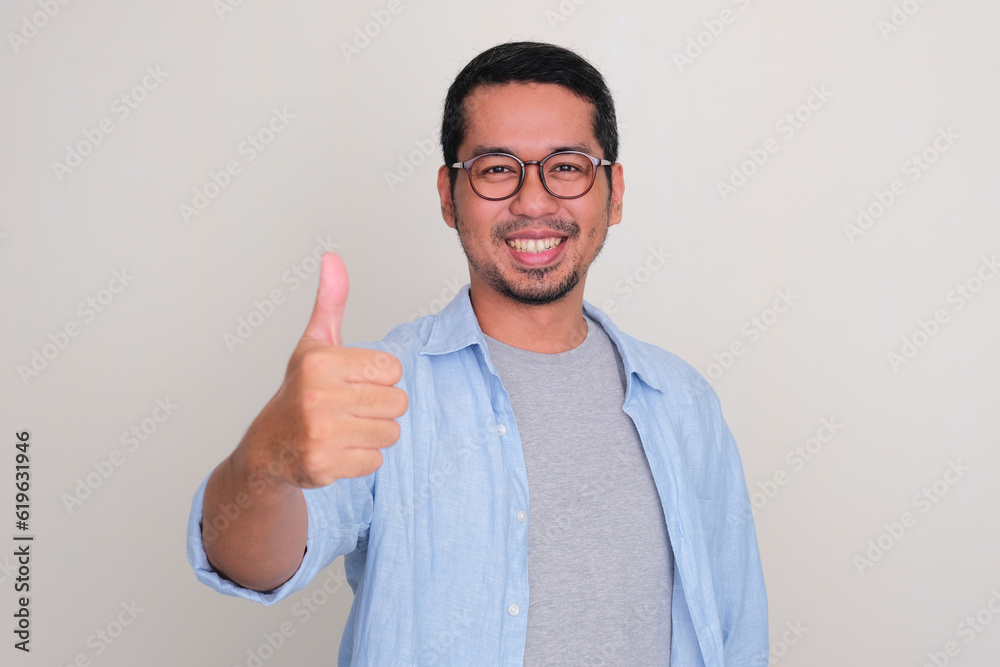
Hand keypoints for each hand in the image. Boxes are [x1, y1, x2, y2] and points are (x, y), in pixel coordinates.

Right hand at [246, 252, 407, 487]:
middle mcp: (318, 397)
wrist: (268, 447)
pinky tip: (338, 450)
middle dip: (380, 407)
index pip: (393, 370)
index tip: (353, 382)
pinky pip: (375, 461)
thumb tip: (332, 257)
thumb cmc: (299, 390)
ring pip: (390, 433)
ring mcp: (320, 434)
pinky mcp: (324, 466)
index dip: (379, 378)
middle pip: (397, 403)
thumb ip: (330, 302)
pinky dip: (361, 459)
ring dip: (373, 434)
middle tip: (350, 408)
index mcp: (321, 362)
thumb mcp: (314, 343)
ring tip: (345, 428)